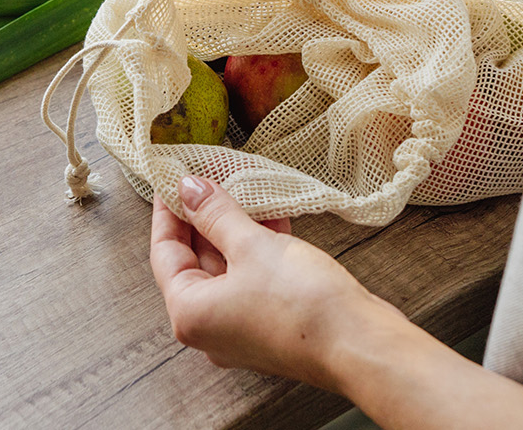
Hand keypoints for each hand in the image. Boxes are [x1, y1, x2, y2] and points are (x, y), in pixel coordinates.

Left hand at [150, 175, 406, 389]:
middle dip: (205, 218)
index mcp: (189, 313)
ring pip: (226, 271)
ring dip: (235, 231)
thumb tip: (188, 189)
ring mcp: (239, 332)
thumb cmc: (302, 302)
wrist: (359, 344)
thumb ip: (216, 214)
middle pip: (194, 262)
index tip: (174, 179)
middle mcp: (208, 329)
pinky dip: (256, 252)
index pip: (163, 252)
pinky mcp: (269, 328)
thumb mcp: (252, 245)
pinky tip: (273, 220)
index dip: (169, 211)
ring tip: (246, 191)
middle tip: (211, 178)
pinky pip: (251, 282)